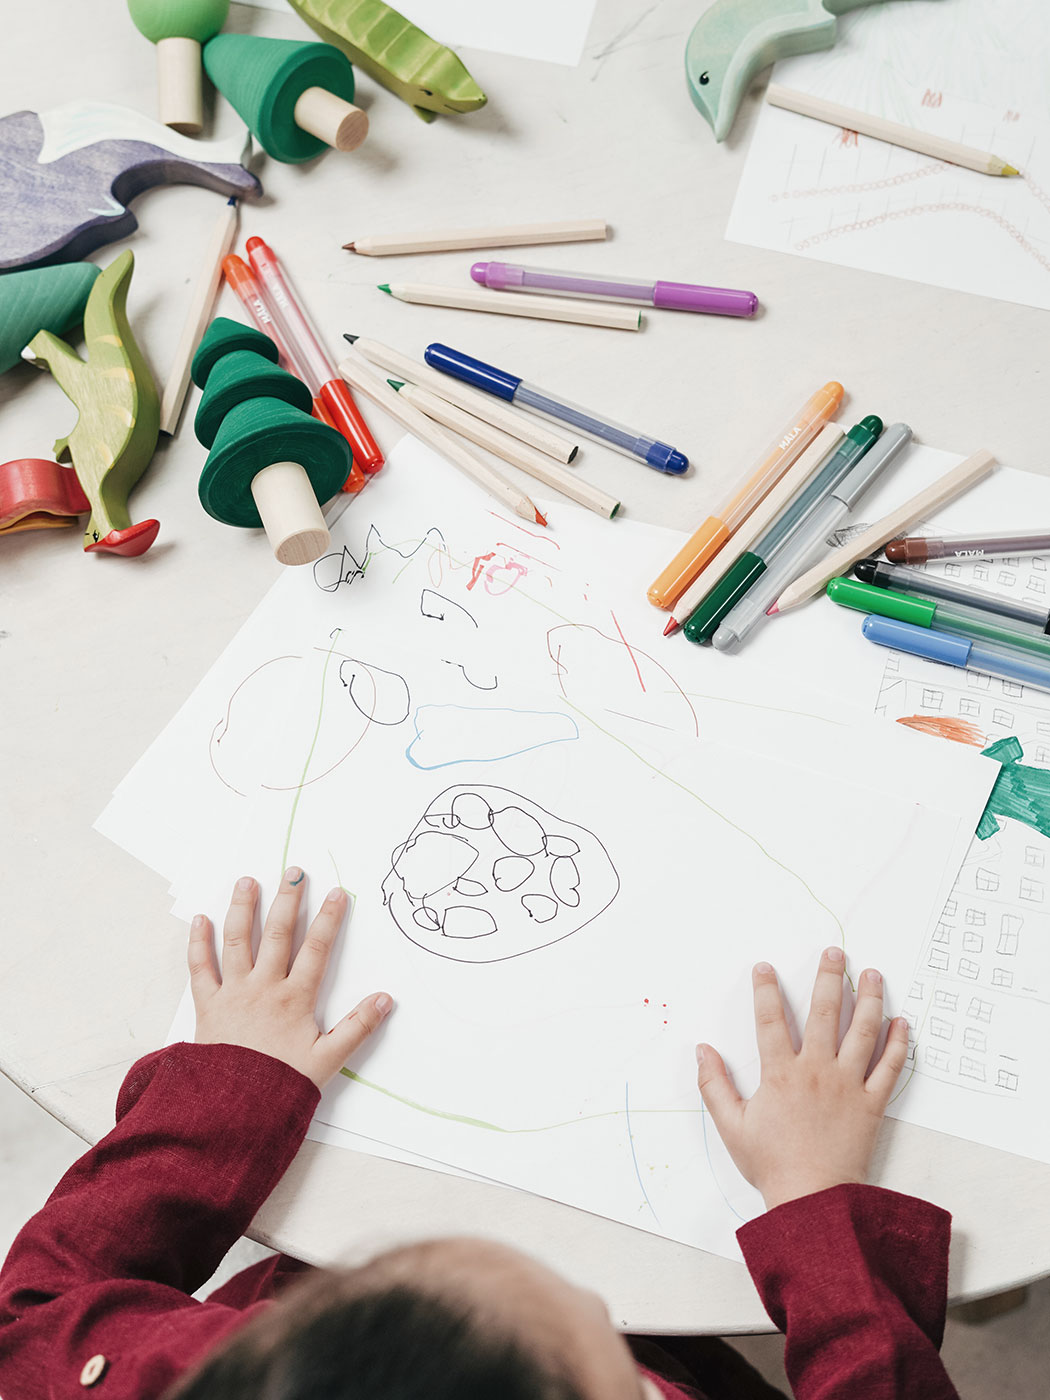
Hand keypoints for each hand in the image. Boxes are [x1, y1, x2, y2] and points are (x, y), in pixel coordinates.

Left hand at [188, 868, 392, 1088]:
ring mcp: (233, 993)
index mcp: (295, 999)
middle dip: (288, 900)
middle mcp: (264, 988)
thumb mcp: (328, 1060)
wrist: (231, 1111)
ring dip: (243, 908)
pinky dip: (198, 943)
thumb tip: (386, 999)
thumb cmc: (280, 1086)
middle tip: (294, 872)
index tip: (338, 892)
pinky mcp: (207, 1006)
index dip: (329, 919)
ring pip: (238, 941)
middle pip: (278, 934)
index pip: (317, 949)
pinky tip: (200, 920)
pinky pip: (200, 968)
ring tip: (247, 881)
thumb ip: (357, 1028)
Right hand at [696, 948, 909, 1210]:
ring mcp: (848, 1085)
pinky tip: (902, 1022)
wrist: (814, 1200)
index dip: (766, 990)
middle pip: (824, 1013)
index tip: (765, 967)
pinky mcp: (872, 1104)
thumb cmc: (772, 1164)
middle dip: (829, 978)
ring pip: (862, 1032)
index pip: (770, 1019)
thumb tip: (702, 1050)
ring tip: (873, 974)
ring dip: (869, 999)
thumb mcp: (731, 1126)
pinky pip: (889, 1068)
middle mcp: (816, 1070)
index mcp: (780, 1073)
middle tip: (835, 953)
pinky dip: (898, 1044)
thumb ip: (714, 1085)